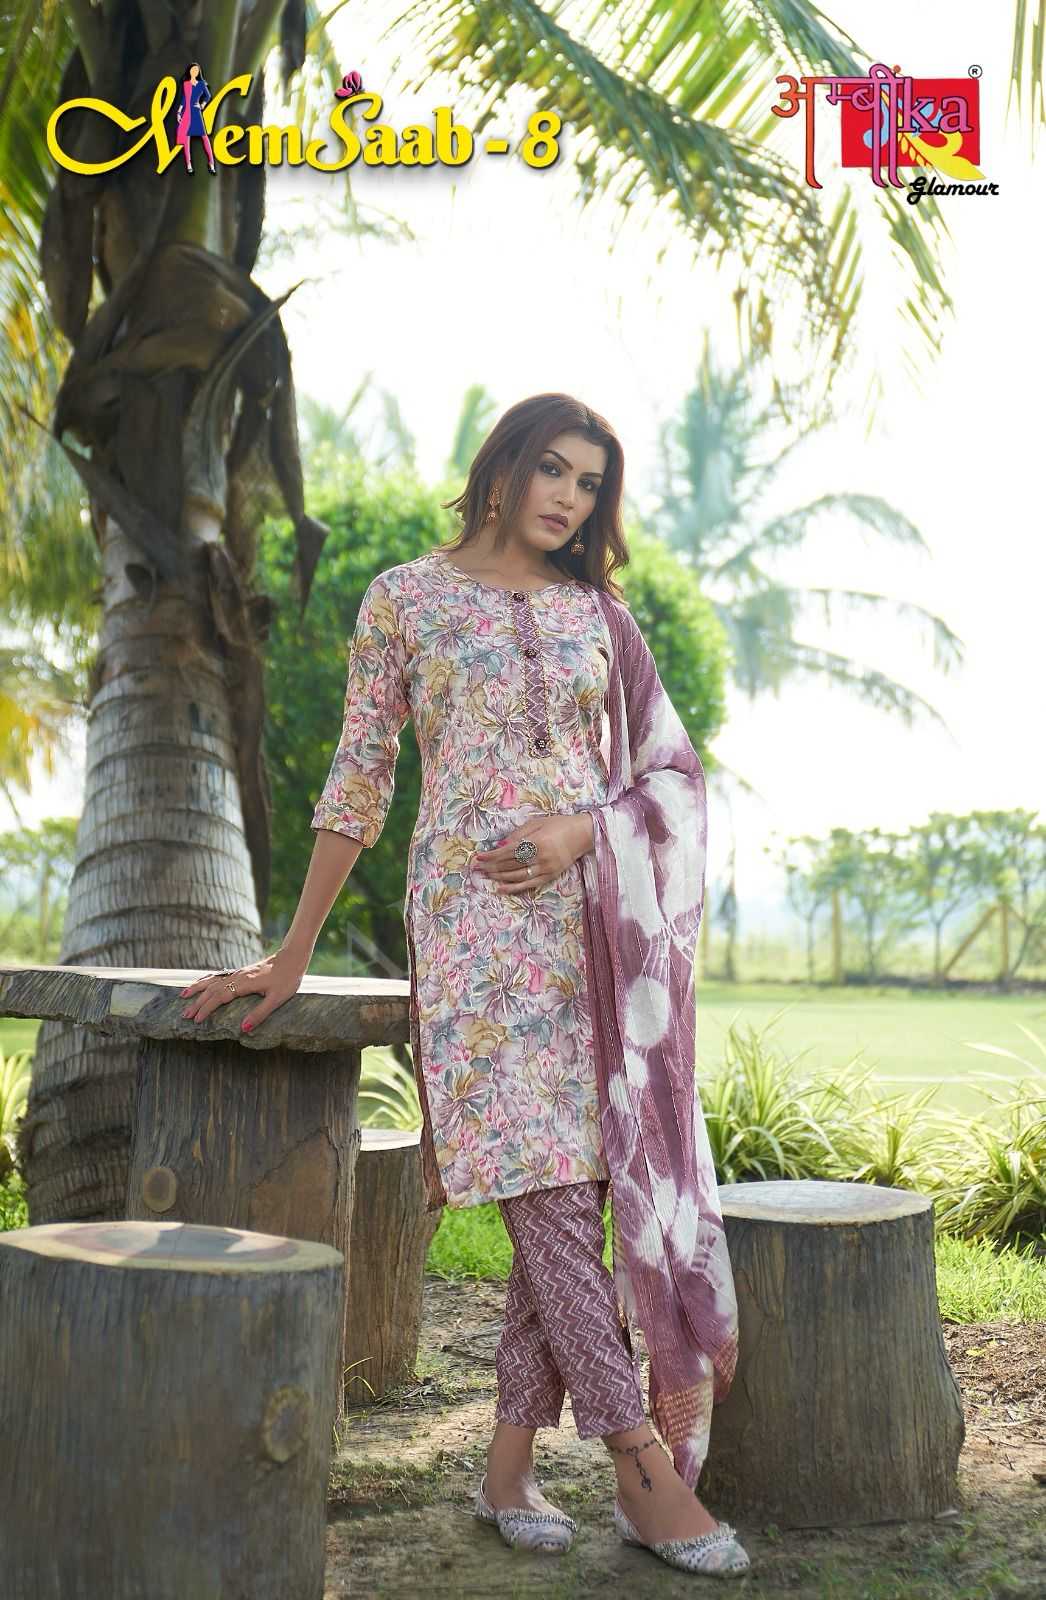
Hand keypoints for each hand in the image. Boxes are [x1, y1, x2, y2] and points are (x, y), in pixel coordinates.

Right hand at [179, 947, 307, 1032]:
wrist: (292, 957)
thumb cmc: (288, 978)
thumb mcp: (277, 999)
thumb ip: (260, 1013)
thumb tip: (243, 1029)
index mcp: (244, 984)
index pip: (219, 997)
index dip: (207, 1009)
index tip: (196, 1020)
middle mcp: (238, 976)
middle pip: (212, 990)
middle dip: (197, 1002)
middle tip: (185, 1015)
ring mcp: (238, 973)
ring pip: (213, 980)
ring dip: (198, 988)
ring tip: (183, 996)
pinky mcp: (241, 972)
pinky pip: (219, 975)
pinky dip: (207, 979)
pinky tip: (201, 983)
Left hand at [474, 813, 593, 895]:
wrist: (583, 834)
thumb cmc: (559, 825)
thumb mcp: (537, 823)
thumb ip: (518, 834)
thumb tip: (500, 846)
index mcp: (536, 841)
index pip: (508, 851)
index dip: (492, 855)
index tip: (479, 858)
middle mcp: (540, 856)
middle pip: (511, 864)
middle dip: (492, 866)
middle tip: (478, 868)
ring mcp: (546, 868)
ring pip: (517, 875)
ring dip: (500, 876)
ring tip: (487, 875)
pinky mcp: (550, 876)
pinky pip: (529, 884)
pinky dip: (514, 888)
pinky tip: (501, 888)